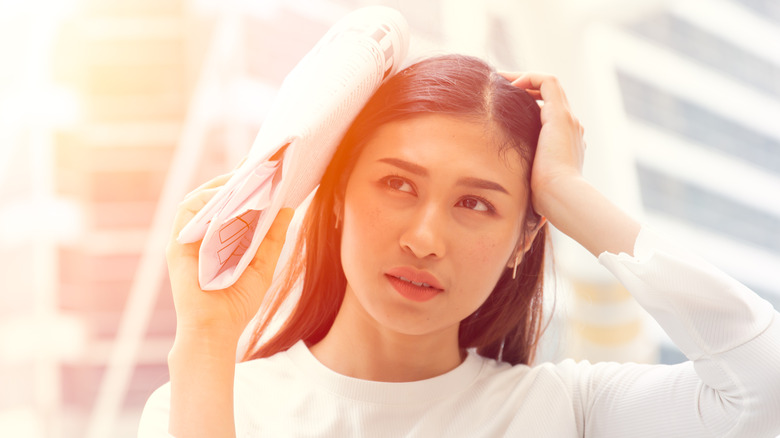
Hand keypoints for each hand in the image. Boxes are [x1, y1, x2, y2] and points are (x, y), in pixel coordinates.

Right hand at [166, 172, 293, 341]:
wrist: (217, 331)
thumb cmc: (237, 303)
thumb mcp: (263, 265)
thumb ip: (272, 237)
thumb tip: (287, 207)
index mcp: (221, 238)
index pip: (231, 203)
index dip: (244, 182)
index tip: (264, 165)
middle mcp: (202, 235)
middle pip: (215, 197)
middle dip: (235, 178)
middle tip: (259, 163)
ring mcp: (188, 239)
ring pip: (199, 200)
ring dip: (221, 185)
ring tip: (245, 176)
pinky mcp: (177, 247)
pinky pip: (187, 214)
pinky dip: (205, 202)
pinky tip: (224, 197)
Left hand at [500, 72, 585, 219]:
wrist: (562, 197)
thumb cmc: (545, 198)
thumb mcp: (531, 182)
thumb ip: (522, 176)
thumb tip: (504, 187)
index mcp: (564, 143)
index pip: (549, 115)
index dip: (528, 106)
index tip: (505, 107)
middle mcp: (570, 127)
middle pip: (549, 96)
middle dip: (524, 88)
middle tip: (499, 88)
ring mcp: (567, 119)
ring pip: (549, 85)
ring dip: (524, 79)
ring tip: (500, 81)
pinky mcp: (560, 115)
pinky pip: (547, 82)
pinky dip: (528, 78)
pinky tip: (509, 86)